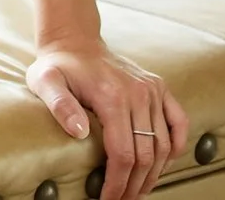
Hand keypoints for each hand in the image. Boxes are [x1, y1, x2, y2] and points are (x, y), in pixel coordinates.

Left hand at [26, 39, 188, 199]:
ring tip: (139, 190)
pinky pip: (179, 121)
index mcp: (112, 96)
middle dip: (134, 185)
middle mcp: (138, 93)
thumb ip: (59, 105)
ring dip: (154, 174)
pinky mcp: (159, 87)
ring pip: (164, 144)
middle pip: (145, 154)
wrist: (75, 40)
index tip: (108, 199)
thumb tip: (80, 132)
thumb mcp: (45, 82)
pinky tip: (164, 164)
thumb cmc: (58, 65)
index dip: (117, 183)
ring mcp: (152, 89)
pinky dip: (176, 146)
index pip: (123, 153)